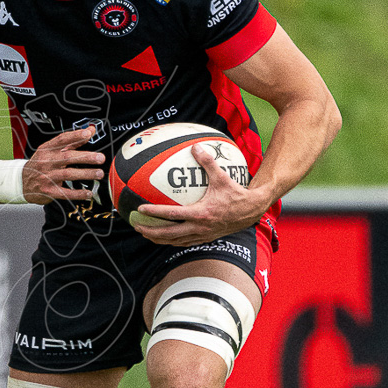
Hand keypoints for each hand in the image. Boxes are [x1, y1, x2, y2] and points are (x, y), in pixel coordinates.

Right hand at [20, 129, 103, 203]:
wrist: (21, 182)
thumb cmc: (40, 164)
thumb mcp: (51, 150)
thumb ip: (73, 141)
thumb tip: (91, 130)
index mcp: (47, 149)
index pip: (62, 140)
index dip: (75, 136)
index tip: (88, 133)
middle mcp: (46, 162)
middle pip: (67, 157)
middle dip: (86, 157)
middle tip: (100, 158)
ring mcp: (47, 177)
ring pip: (68, 174)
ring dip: (85, 174)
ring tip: (99, 173)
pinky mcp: (48, 191)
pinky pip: (66, 192)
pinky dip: (78, 193)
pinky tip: (89, 192)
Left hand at [132, 144, 264, 246]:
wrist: (251, 211)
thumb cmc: (236, 194)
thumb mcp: (222, 177)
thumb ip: (207, 162)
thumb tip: (196, 146)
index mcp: (200, 214)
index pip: (171, 214)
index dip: (154, 213)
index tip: (140, 209)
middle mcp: (199, 228)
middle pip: (168, 233)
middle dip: (150, 231)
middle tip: (136, 225)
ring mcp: (202, 235)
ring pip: (175, 241)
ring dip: (158, 238)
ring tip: (145, 233)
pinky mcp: (205, 239)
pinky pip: (184, 242)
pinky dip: (172, 240)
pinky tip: (164, 236)